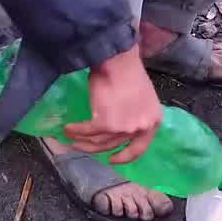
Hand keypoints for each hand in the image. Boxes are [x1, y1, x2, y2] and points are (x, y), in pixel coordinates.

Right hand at [61, 45, 160, 162]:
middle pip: (115, 145)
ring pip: (99, 141)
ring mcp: (124, 128)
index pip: (139, 147)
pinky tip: (68, 128)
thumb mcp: (140, 98)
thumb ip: (133, 113)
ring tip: (70, 136)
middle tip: (82, 147)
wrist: (119, 60)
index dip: (125, 156)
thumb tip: (118, 120)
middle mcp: (141, 128)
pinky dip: (76, 130)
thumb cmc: (128, 72)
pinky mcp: (106, 124)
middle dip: (95, 149)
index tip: (113, 159)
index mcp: (153, 121)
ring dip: (82, 140)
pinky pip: (87, 131)